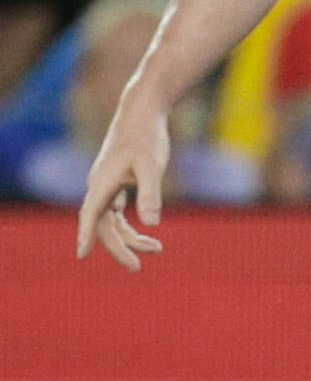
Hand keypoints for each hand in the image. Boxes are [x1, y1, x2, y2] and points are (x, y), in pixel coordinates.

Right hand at [75, 98, 169, 270]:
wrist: (143, 113)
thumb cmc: (146, 137)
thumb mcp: (151, 166)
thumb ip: (151, 194)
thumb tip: (152, 224)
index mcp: (102, 183)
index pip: (90, 216)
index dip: (86, 236)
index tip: (82, 256)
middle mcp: (100, 186)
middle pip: (103, 225)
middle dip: (119, 247)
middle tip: (137, 268)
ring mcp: (107, 185)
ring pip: (112, 220)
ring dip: (130, 237)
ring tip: (157, 250)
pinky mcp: (117, 182)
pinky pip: (118, 211)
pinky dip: (130, 225)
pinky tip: (146, 234)